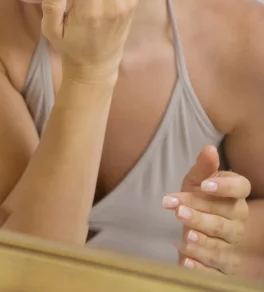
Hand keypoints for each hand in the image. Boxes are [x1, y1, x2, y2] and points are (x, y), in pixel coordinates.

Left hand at [163, 145, 250, 274]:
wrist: (198, 229)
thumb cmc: (198, 200)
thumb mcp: (196, 181)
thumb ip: (203, 167)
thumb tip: (209, 149)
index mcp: (236, 198)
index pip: (240, 189)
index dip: (225, 187)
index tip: (205, 184)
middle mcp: (238, 223)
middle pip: (223, 221)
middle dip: (199, 215)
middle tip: (178, 210)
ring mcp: (231, 247)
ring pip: (219, 246)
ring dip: (201, 241)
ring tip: (185, 235)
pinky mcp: (222, 267)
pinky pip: (214, 271)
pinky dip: (200, 268)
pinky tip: (186, 262)